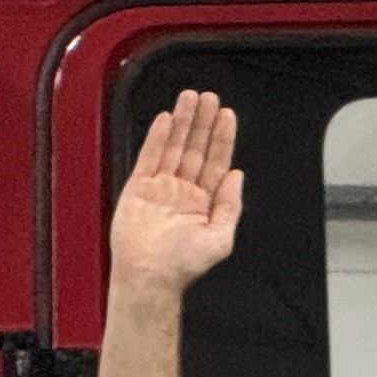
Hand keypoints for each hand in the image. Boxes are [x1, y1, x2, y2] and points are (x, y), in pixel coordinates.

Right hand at [111, 91, 244, 300]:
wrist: (149, 278)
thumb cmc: (182, 267)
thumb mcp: (221, 239)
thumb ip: (231, 206)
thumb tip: (237, 177)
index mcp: (203, 203)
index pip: (215, 162)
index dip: (222, 138)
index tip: (226, 116)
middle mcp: (182, 192)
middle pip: (196, 149)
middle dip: (203, 123)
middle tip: (210, 99)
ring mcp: (161, 189)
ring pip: (174, 147)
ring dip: (183, 123)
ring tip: (190, 99)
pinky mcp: (139, 189)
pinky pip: (149, 157)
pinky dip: (158, 138)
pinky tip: (167, 120)